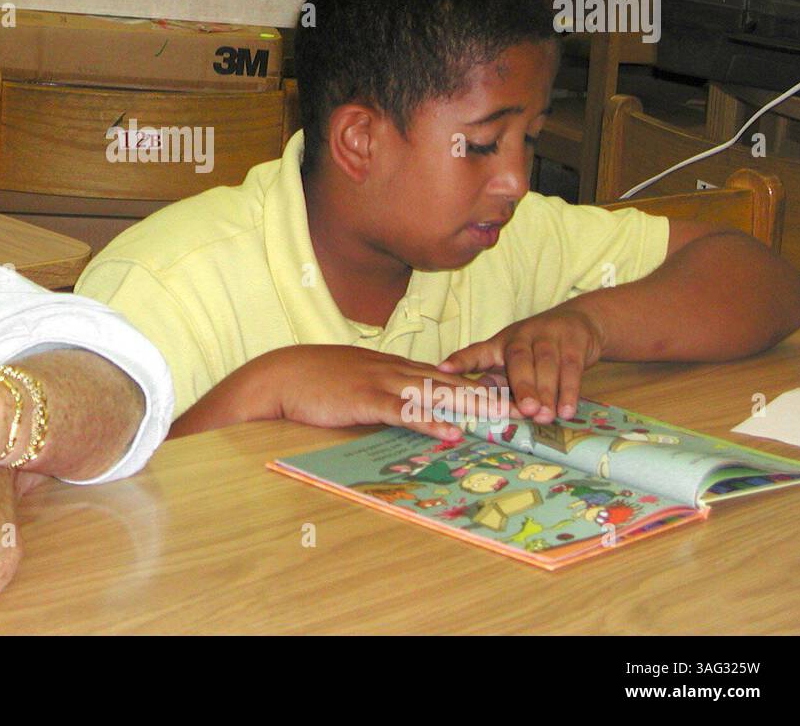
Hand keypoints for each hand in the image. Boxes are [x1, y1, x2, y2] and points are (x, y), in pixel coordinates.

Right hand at [265, 344, 517, 438]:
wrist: (279, 376)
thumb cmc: (311, 381)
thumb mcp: (352, 380)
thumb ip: (378, 389)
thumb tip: (401, 405)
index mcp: (390, 367)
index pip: (442, 374)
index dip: (475, 382)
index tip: (505, 391)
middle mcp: (392, 371)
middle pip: (449, 381)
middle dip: (486, 393)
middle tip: (520, 405)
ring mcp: (379, 383)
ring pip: (434, 393)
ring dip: (470, 406)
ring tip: (502, 418)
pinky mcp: (364, 400)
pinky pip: (404, 412)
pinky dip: (431, 422)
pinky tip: (452, 432)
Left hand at [436, 306, 607, 422]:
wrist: (579, 321)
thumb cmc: (536, 349)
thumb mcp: (512, 361)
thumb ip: (497, 381)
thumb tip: (474, 403)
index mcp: (499, 343)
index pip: (477, 351)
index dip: (460, 360)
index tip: (442, 370)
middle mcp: (521, 337)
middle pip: (519, 359)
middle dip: (522, 385)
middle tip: (525, 410)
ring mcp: (548, 337)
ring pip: (547, 365)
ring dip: (547, 392)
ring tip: (545, 416)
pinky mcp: (573, 343)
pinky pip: (571, 368)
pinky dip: (570, 391)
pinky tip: (568, 411)